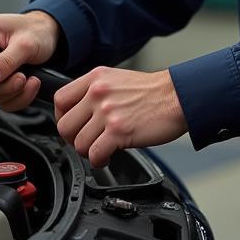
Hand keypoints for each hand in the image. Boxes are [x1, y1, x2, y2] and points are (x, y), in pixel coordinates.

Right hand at [0, 11, 59, 111]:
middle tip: (20, 77)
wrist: (51, 35)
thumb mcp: (25, 42)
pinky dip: (18, 98)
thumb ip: (7, 60)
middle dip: (1, 87)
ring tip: (28, 78)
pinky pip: (3, 100)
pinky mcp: (0, 81)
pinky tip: (31, 84)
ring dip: (12, 92)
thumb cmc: (37, 30)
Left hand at [54, 66, 188, 168]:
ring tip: (102, 149)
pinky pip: (95, 154)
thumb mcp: (118, 79)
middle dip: (73, 139)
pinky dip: (99, 160)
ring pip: (79, 143)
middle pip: (64, 125)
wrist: (179, 97)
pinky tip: (108, 156)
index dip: (62, 118)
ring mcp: (108, 112)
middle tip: (86, 142)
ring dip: (89, 151)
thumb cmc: (153, 92)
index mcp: (96, 78)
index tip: (72, 126)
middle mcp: (99, 92)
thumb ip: (96, 91)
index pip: (60, 99)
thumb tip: (78, 111)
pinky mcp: (118, 131)